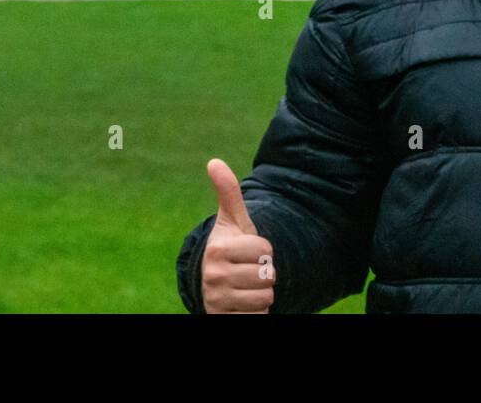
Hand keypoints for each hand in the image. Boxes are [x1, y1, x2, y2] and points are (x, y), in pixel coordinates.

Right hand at [201, 158, 276, 312]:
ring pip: (266, 298)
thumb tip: (214, 162)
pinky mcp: (222, 318)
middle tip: (248, 269)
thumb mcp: (232, 220)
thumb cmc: (230, 246)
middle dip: (264, 272)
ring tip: (247, 285)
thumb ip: (228, 191)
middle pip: (267, 275)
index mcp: (218, 248)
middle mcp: (214, 275)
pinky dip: (256, 311)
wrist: (213, 283)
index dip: (264, 250)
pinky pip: (258, 317)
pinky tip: (244, 303)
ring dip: (262, 293)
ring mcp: (217, 299)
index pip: (265, 249)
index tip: (249, 250)